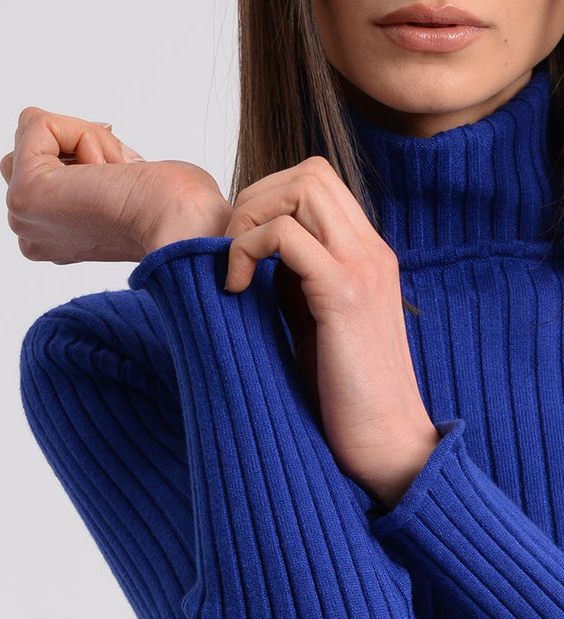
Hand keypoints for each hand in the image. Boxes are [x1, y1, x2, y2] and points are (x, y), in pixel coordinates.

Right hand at [1, 107, 231, 262]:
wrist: (185, 224)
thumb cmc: (176, 207)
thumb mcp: (129, 184)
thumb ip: (91, 172)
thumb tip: (87, 159)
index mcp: (53, 236)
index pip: (44, 165)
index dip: (88, 152)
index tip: (124, 175)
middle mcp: (31, 232)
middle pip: (31, 148)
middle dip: (83, 142)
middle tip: (121, 172)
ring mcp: (23, 214)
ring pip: (35, 134)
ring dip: (86, 139)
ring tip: (115, 172)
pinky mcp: (27, 193)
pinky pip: (40, 124)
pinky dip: (84, 133)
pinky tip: (107, 169)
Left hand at [225, 157, 438, 507]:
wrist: (388, 446)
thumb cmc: (346, 392)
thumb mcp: (317, 320)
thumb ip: (296, 279)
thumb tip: (253, 254)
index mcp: (366, 253)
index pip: (318, 182)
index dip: (270, 199)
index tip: (242, 246)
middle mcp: (370, 249)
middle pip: (309, 172)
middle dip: (255, 198)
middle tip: (230, 250)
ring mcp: (361, 267)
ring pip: (300, 188)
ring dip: (250, 217)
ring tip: (233, 268)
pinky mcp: (344, 295)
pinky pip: (285, 235)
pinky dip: (247, 249)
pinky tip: (235, 289)